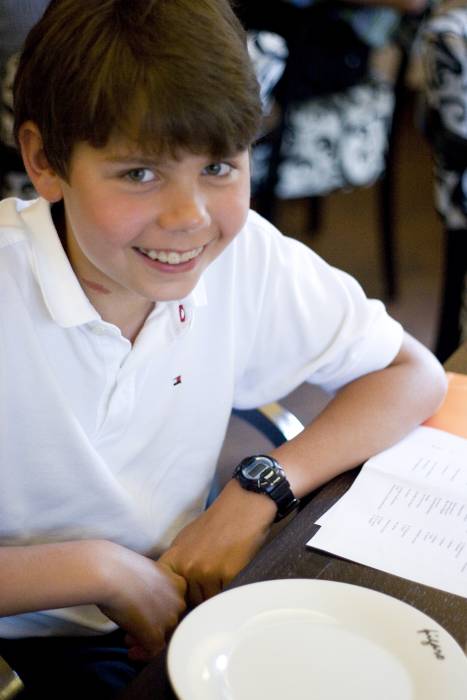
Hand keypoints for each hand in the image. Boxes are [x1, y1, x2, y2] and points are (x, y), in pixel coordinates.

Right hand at [94, 541, 186, 660]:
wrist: (112, 573)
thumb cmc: (122, 568)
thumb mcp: (147, 573)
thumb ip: (153, 588)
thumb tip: (145, 604)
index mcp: (179, 584)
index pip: (174, 604)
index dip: (158, 611)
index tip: (143, 612)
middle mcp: (179, 602)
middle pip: (170, 620)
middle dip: (152, 625)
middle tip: (134, 628)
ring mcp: (169, 619)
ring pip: (163, 637)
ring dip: (146, 640)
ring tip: (128, 639)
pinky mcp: (155, 634)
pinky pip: (153, 652)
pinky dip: (142, 654)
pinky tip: (131, 652)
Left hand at [160, 479, 275, 605]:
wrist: (244, 506)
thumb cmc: (218, 521)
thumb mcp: (187, 538)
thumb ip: (179, 562)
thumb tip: (175, 587)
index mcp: (175, 557)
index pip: (167, 591)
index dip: (177, 596)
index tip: (185, 593)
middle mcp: (188, 566)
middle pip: (191, 599)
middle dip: (200, 593)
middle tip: (212, 576)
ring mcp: (207, 572)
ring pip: (209, 599)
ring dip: (216, 593)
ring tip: (223, 572)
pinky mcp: (228, 575)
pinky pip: (226, 594)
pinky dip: (230, 588)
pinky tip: (234, 572)